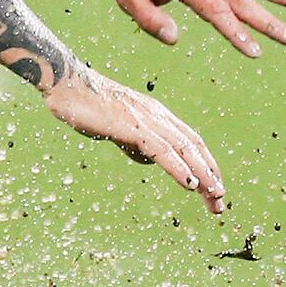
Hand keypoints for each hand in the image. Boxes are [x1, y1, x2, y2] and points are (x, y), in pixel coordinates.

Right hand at [43, 65, 226, 214]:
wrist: (65, 84)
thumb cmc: (86, 104)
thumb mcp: (117, 127)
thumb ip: (135, 142)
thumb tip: (149, 160)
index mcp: (157, 114)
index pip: (191, 141)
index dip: (206, 165)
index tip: (213, 189)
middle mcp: (157, 115)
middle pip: (194, 147)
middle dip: (211, 176)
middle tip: (220, 202)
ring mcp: (146, 119)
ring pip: (184, 149)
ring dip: (203, 175)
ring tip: (214, 196)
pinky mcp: (132, 126)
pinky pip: (162, 150)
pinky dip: (179, 168)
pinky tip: (190, 184)